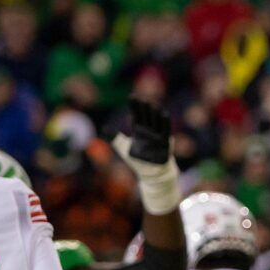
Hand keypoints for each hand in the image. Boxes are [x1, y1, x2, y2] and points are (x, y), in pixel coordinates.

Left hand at [112, 99, 179, 214]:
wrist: (149, 173)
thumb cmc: (136, 160)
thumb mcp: (122, 147)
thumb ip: (114, 137)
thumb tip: (103, 128)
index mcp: (139, 130)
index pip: (137, 115)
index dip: (135, 106)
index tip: (132, 97)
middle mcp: (148, 131)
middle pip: (147, 116)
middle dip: (145, 108)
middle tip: (142, 99)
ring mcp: (156, 136)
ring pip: (156, 121)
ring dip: (155, 113)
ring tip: (152, 104)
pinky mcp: (163, 142)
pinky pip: (165, 130)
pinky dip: (165, 122)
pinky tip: (164, 114)